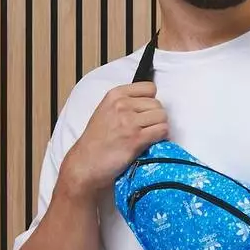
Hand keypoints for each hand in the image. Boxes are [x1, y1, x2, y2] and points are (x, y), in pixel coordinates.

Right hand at [60, 82, 169, 198]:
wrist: (87, 162)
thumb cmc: (97, 140)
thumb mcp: (106, 110)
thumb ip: (126, 103)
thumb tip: (149, 102)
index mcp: (115, 95)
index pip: (149, 88)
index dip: (150, 101)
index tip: (144, 111)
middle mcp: (122, 105)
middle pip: (157, 104)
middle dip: (155, 117)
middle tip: (145, 128)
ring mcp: (129, 122)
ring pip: (162, 117)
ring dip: (159, 127)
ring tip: (147, 135)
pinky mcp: (136, 138)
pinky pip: (162, 130)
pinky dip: (161, 137)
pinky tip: (150, 142)